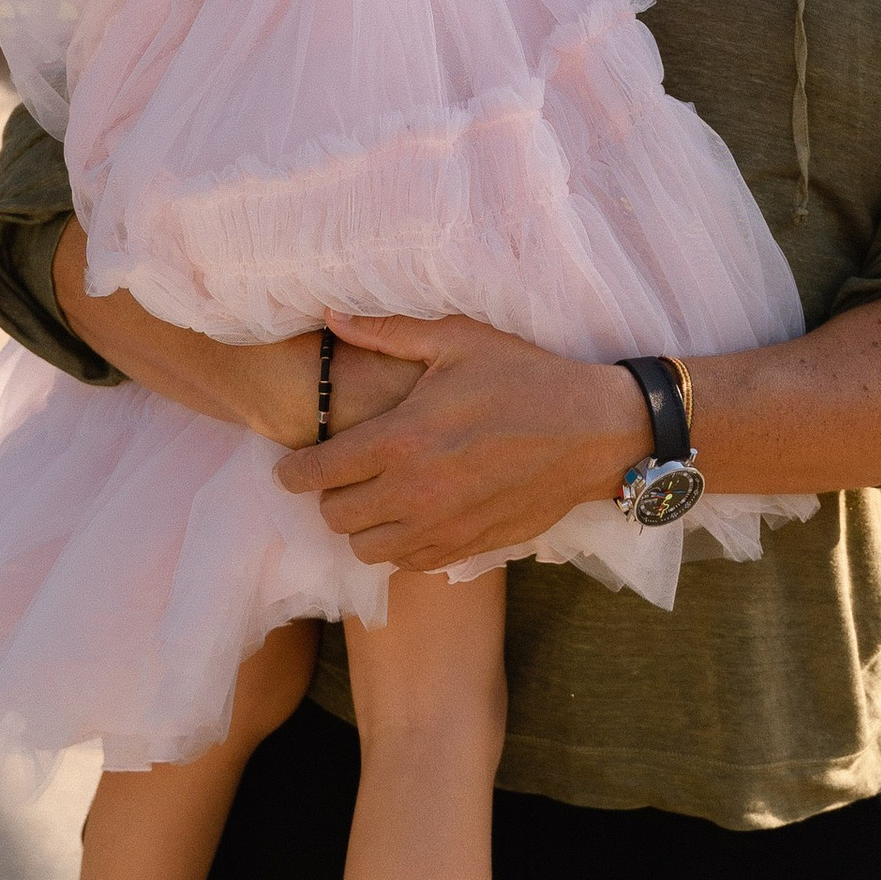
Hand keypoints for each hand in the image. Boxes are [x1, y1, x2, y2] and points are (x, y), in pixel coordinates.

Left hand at [275, 312, 647, 568]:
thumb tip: (330, 315)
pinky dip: (399, 545)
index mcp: (401, 440)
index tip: (289, 467)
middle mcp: (414, 493)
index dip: (292, 472)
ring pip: (366, 550)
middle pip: (335, 517)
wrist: (591, 432)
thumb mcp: (457, 340)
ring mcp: (441, 528)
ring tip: (374, 497)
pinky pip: (407, 564)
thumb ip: (386, 332)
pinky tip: (411, 516)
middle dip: (327, 495)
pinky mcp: (467, 549)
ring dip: (361, 526)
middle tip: (341, 474)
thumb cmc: (524, 378)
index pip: (317, 472)